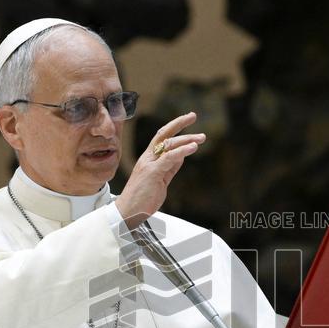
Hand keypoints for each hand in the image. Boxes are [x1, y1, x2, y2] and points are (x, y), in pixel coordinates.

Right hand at [115, 112, 205, 228]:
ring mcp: (149, 164)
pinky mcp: (152, 173)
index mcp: (148, 158)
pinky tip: (193, 147)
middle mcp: (148, 158)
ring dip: (186, 139)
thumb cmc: (142, 198)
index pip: (162, 136)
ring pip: (168, 145)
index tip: (188, 119)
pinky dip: (182, 151)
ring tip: (201, 137)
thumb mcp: (160, 180)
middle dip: (179, 123)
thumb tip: (180, 157)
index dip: (175, 126)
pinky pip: (169, 158)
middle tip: (193, 115)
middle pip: (163, 134)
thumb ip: (169, 167)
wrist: (128, 212)